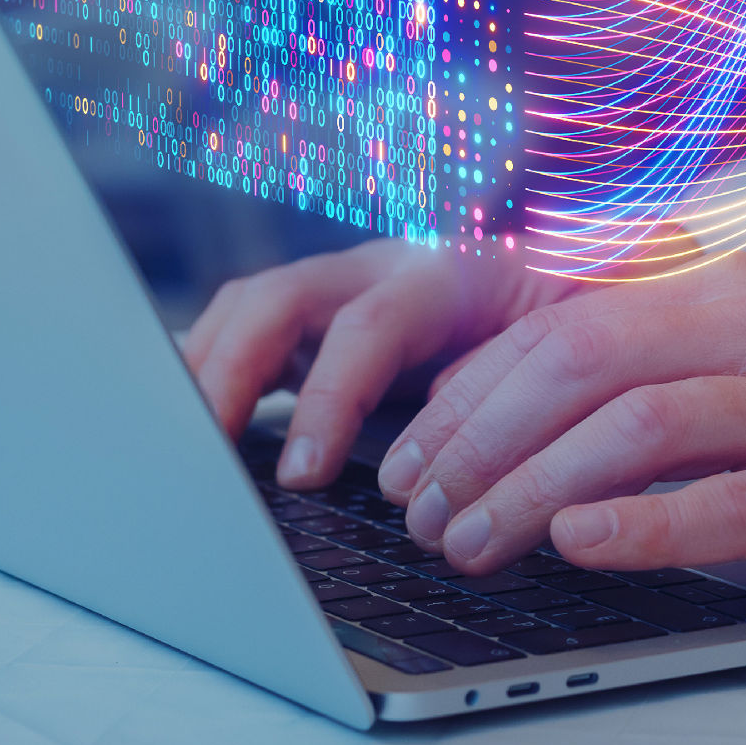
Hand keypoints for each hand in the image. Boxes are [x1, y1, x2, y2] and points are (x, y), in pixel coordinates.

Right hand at [180, 237, 586, 486]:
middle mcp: (376, 269)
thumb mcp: (564, 341)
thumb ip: (520, 379)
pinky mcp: (314, 315)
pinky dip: (208, 372)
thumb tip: (474, 446)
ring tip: (177, 449)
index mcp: (443, 274)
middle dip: (229, 375)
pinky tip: (182, 425)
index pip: (367, 326)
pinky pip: (243, 330)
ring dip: (204, 373)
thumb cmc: (566, 316)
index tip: (303, 474)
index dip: (328, 398)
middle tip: (203, 458)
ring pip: (247, 309)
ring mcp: (337, 286)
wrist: (568, 272)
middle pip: (276, 301)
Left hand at [378, 254, 745, 584]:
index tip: (415, 444)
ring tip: (467, 540)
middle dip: (478, 436)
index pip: (570, 319)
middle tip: (418, 506)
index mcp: (742, 291)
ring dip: (532, 486)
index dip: (474, 385)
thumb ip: (682, 360)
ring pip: (642, 426)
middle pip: (585, 361)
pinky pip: (735, 499)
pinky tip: (577, 543)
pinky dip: (644, 523)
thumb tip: (538, 409)